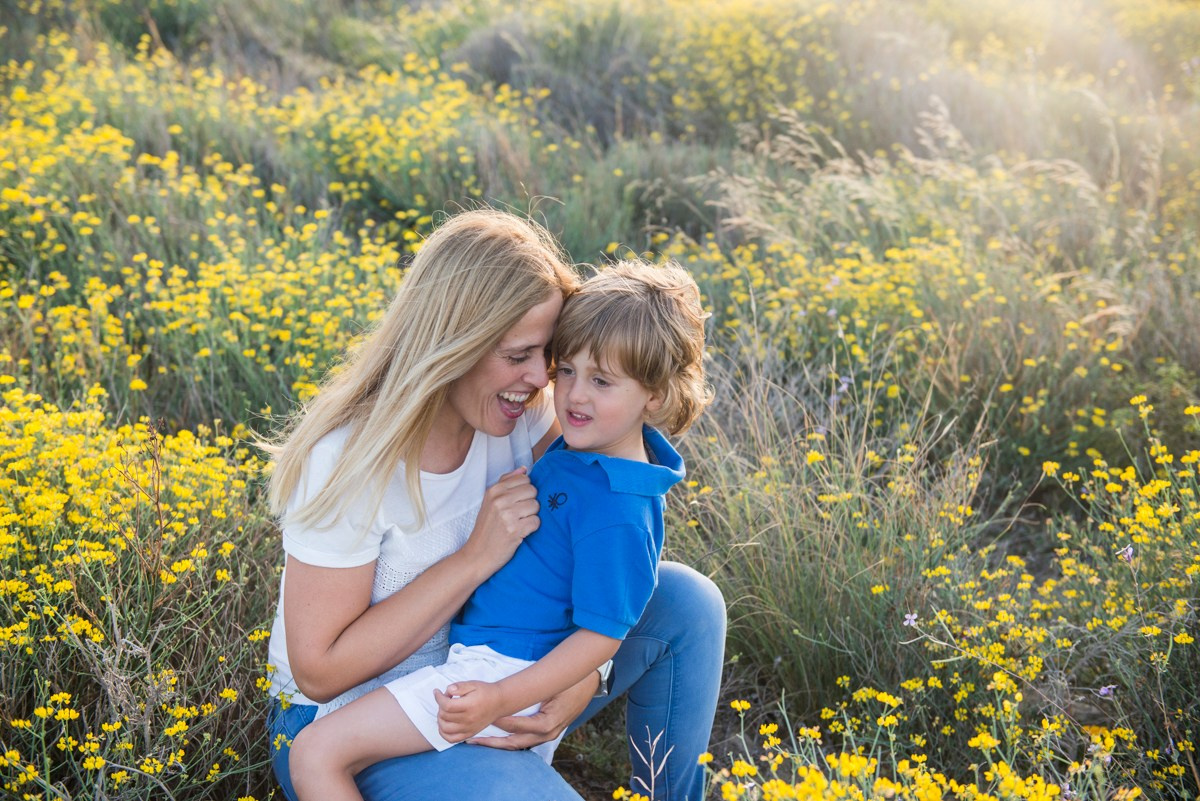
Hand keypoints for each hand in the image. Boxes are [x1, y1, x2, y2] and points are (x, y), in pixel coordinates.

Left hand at [435, 681, 506, 742]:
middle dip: (440, 706)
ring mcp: (469, 728)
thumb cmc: (486, 692)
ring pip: (445, 729)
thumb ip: (459, 686)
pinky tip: (444, 724)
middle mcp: (468, 719)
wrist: (499, 702)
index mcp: (469, 706)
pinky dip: (444, 733)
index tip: (437, 692)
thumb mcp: (473, 684)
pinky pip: (452, 739)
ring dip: (440, 719)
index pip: (446, 705)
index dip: (438, 697)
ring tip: (444, 711)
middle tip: (445, 699)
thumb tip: (448, 690)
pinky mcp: (469, 733)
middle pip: (444, 716)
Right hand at [461, 469, 539, 573]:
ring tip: (519, 523)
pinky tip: (521, 532)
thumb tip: (525, 469)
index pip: (525, 479)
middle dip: (530, 503)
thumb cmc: (487, 528)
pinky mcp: (515, 530)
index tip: (517, 502)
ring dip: (531, 516)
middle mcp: (500, 500)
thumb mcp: (490, 501)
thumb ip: (507, 482)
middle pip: (533, 491)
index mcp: (494, 490)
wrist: (478, 554)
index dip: (525, 491)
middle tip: (519, 514)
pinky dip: (532, 528)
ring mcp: (507, 515)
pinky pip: (537, 521)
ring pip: (536, 505)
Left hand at [465, 668, 597, 749]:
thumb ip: (532, 692)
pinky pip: (525, 740)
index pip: (517, 727)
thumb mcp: (552, 687)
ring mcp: (548, 735)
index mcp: (548, 723)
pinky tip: (497, 737)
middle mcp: (547, 733)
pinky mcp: (547, 732)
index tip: (483, 718)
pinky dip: (509, 740)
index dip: (499, 722)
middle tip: (473, 739)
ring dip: (498, 744)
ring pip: (518, 744)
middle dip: (492, 742)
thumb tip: (508, 695)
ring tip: (479, 741)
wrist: (589, 682)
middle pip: (514, 743)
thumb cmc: (571, 681)